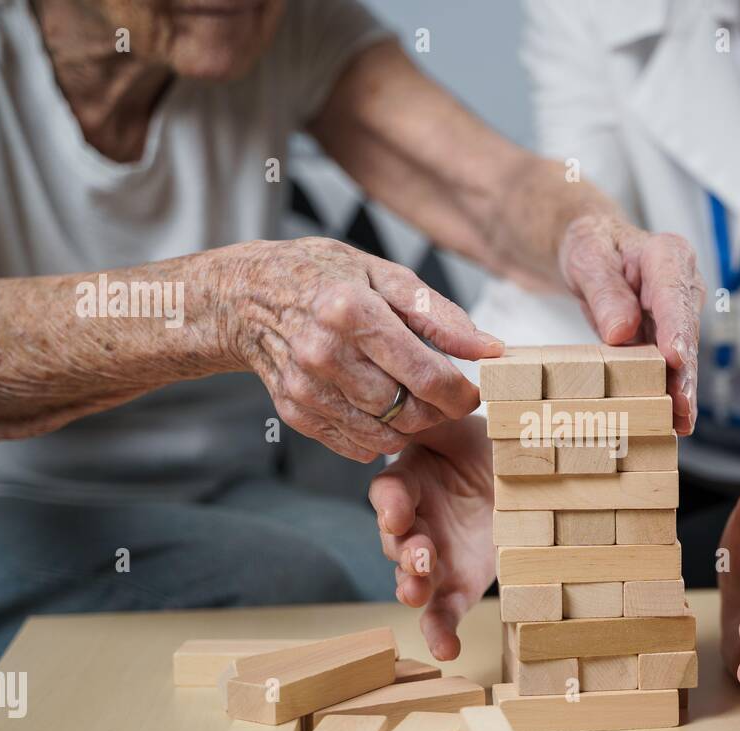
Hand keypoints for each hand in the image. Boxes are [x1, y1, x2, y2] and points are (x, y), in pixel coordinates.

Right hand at [219, 237, 503, 462]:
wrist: (249, 296)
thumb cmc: (325, 278)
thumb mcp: (385, 276)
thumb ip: (440, 315)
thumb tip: (491, 349)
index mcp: (351, 311)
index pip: (425, 375)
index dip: (460, 394)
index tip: (472, 392)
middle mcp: (323, 353)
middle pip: (406, 410)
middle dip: (438, 412)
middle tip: (445, 397)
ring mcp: (305, 387)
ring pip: (383, 436)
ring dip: (410, 426)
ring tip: (411, 399)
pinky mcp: (294, 411)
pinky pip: (355, 445)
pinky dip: (377, 435)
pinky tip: (378, 407)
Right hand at [368, 416, 494, 659]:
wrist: (529, 480)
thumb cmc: (493, 446)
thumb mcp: (470, 425)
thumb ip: (445, 418)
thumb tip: (437, 395)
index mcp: (414, 477)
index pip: (390, 490)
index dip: (391, 503)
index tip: (398, 512)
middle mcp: (417, 520)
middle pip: (394, 538)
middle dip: (402, 549)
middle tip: (417, 555)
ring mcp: (435, 556)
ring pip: (411, 576)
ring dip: (410, 586)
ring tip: (414, 594)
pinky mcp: (458, 585)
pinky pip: (442, 612)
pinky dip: (440, 632)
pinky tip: (446, 649)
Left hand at [557, 215, 701, 434]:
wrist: (594, 253)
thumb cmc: (593, 246)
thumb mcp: (587, 258)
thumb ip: (605, 291)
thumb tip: (622, 330)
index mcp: (667, 256)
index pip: (674, 296)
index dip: (677, 331)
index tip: (675, 359)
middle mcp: (681, 288)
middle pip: (685, 334)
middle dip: (685, 373)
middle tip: (682, 407)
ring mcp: (676, 316)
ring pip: (682, 358)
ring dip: (681, 391)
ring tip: (681, 423)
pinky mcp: (665, 339)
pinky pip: (669, 368)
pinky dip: (669, 393)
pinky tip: (672, 420)